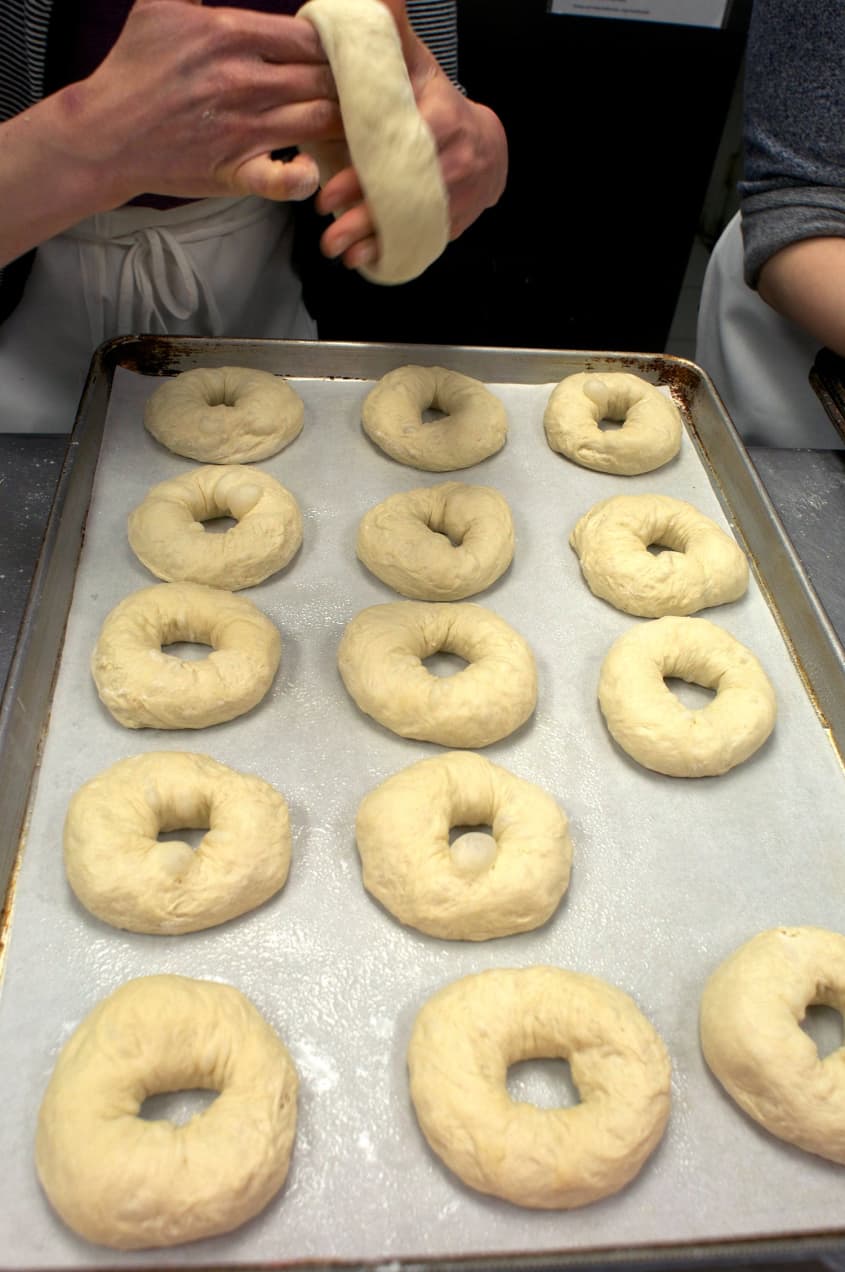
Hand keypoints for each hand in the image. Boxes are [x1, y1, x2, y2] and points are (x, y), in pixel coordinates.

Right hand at [54, 0, 345, 205]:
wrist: (105, 134)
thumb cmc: (133, 70)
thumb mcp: (158, 7)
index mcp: (229, 34)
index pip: (308, 36)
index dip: (330, 45)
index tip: (333, 56)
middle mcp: (243, 81)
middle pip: (323, 78)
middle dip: (343, 84)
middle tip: (351, 92)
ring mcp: (243, 129)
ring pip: (319, 122)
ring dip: (338, 123)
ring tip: (346, 124)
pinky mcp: (237, 171)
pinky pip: (287, 179)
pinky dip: (306, 176)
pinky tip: (310, 168)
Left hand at [314, 1, 507, 270]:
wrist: (487, 147)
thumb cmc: (438, 106)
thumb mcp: (417, 68)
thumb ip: (392, 39)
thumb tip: (374, 0)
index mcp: (441, 124)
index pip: (399, 154)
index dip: (363, 177)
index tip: (328, 193)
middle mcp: (454, 165)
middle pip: (403, 198)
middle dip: (362, 220)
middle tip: (326, 232)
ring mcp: (457, 199)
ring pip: (411, 227)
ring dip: (373, 244)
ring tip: (339, 252)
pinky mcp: (453, 225)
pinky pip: (422, 242)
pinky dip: (392, 253)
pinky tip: (365, 261)